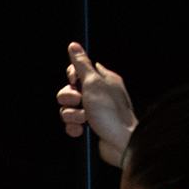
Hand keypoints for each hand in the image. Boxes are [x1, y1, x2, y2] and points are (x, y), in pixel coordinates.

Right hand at [57, 42, 134, 166]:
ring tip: (83, 120)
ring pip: (68, 109)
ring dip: (72, 115)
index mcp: (103, 79)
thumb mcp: (94, 83)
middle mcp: (98, 94)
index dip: (72, 76)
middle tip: (79, 102)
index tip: (75, 81)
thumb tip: (74, 45)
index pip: (79, 70)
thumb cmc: (111, 112)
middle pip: (69, 90)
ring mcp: (93, 111)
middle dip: (68, 98)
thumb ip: (81, 64)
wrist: (120, 142)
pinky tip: (81, 131)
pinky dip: (73, 128)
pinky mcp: (89, 126)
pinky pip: (71, 124)